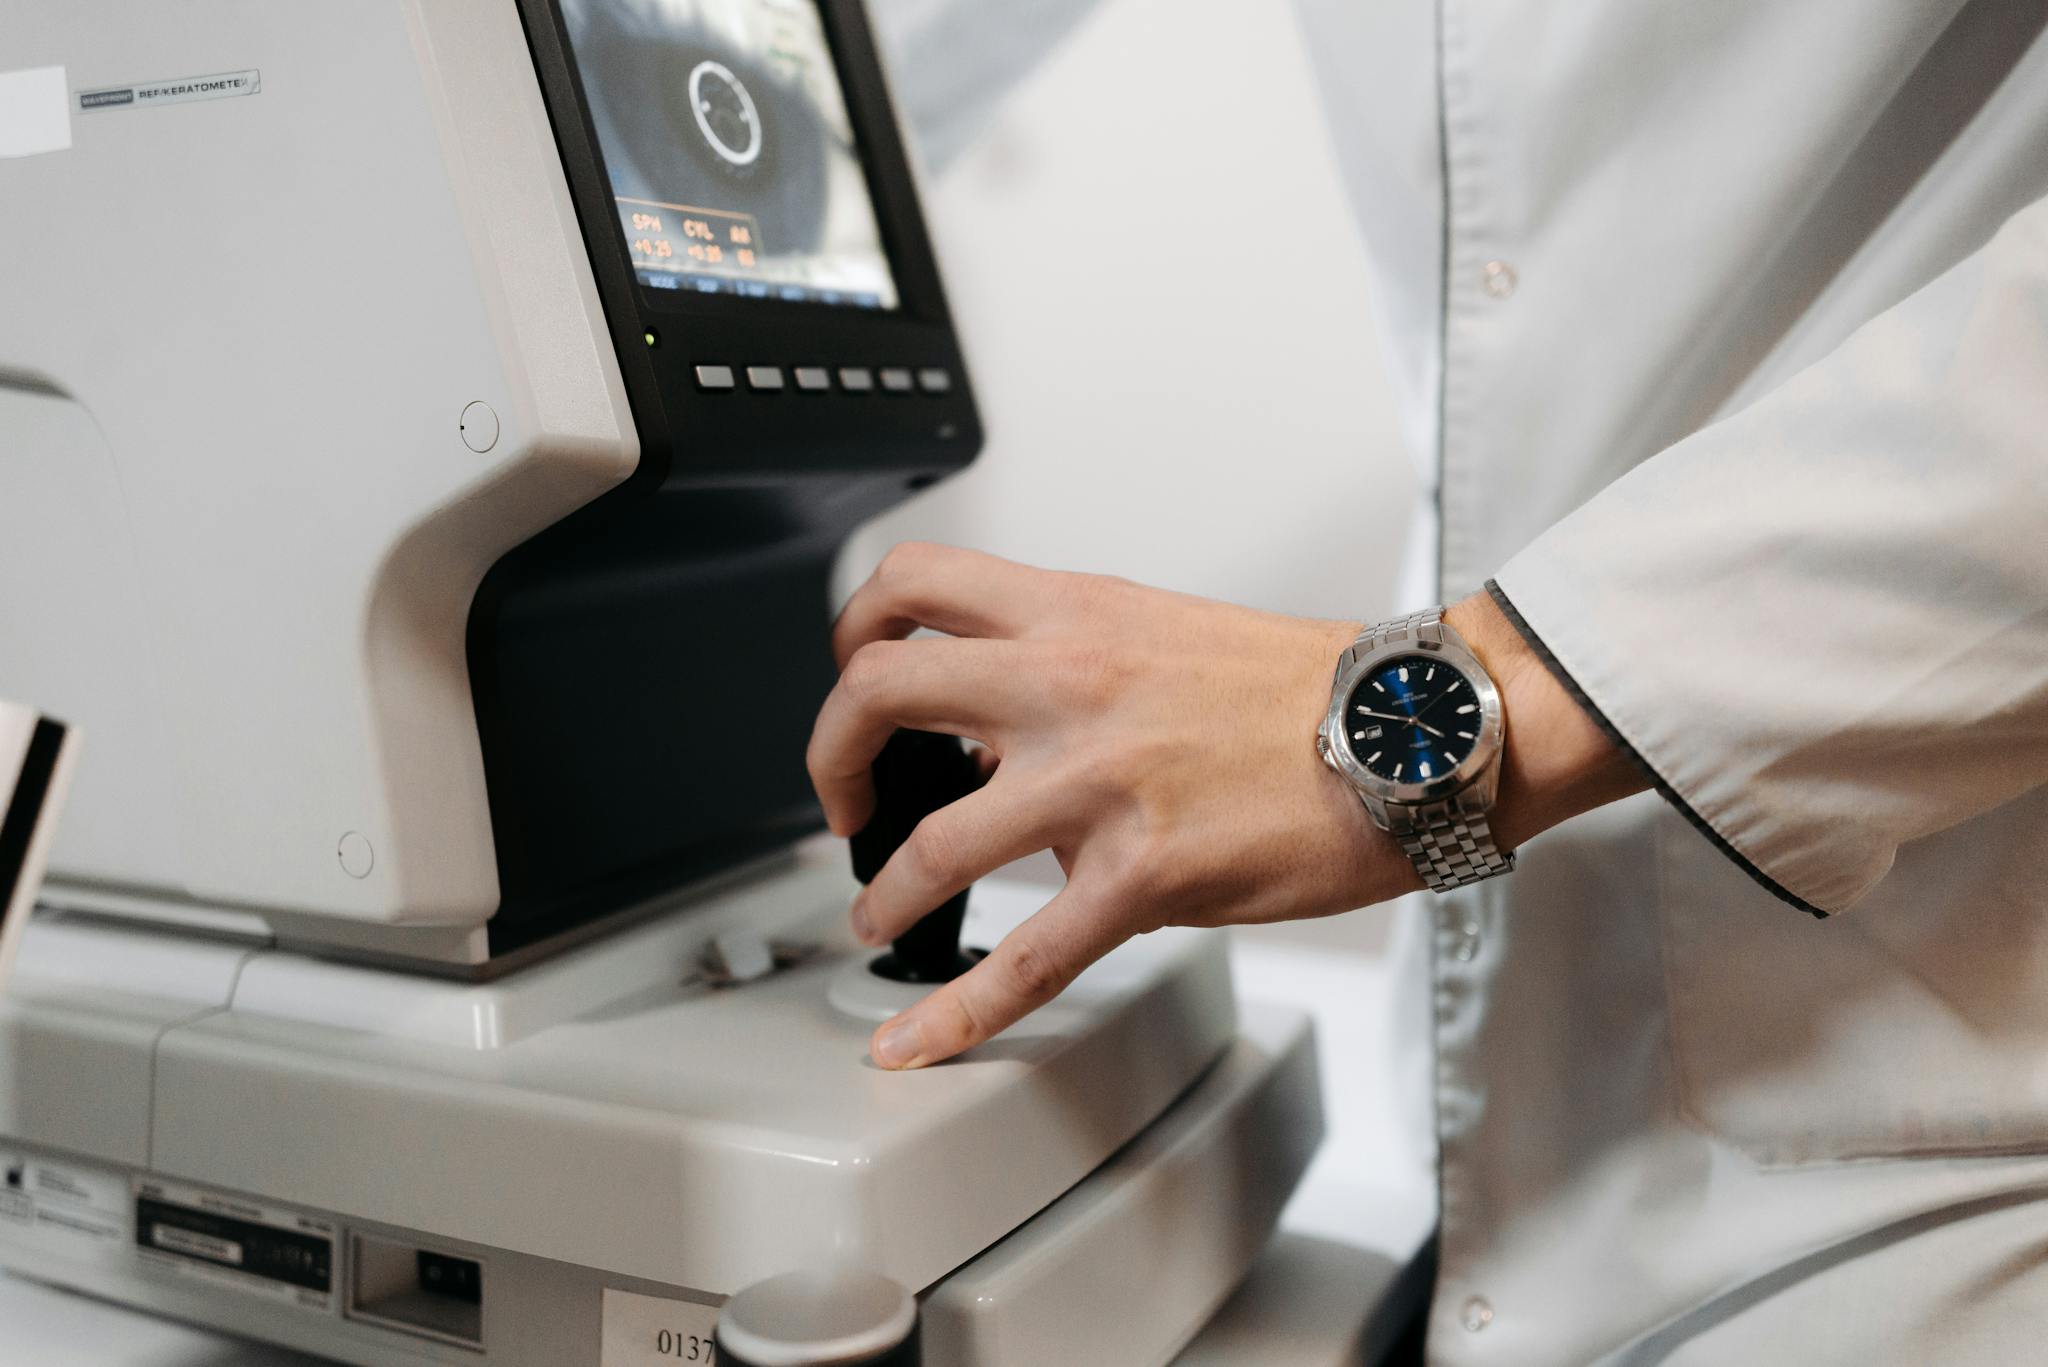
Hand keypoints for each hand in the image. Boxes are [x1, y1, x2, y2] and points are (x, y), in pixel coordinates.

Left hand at [808, 544, 1637, 1068]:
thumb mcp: (1164, 631)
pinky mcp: (1143, 873)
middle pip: (879, 690)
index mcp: (1076, 615)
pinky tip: (920, 1038)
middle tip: (843, 798)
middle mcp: (1069, 684)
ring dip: (882, 893)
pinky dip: (956, 1011)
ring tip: (878, 917)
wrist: (1411, 730)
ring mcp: (1099, 781)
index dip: (854, 630)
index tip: (852, 674)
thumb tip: (996, 723)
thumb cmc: (1305, 688)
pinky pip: (1026, 959)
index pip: (913, 584)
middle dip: (830, 754)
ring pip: (931, 842)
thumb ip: (1068, 664)